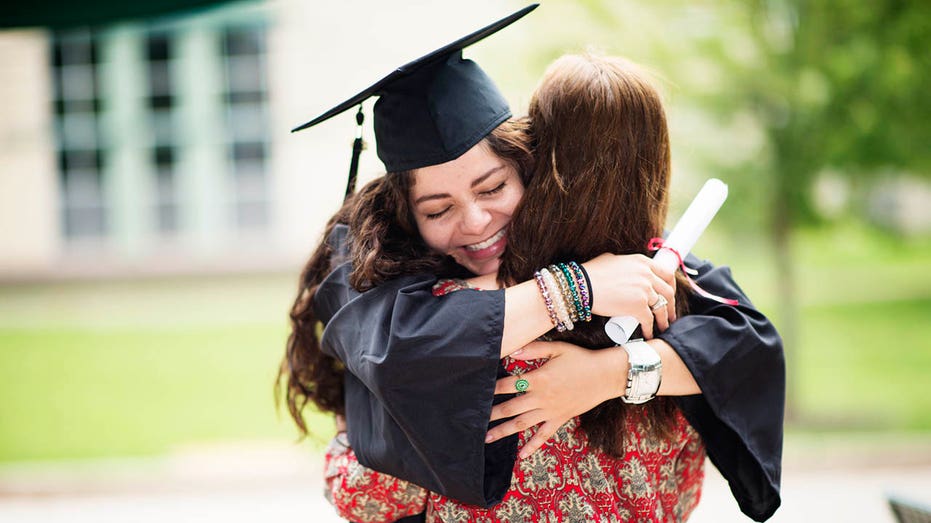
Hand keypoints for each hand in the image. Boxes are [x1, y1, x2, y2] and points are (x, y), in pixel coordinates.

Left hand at [486, 341, 626, 457]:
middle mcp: (542, 397)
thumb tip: (512, 350)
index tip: (478, 390)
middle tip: (474, 420)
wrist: (606, 376)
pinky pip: (544, 435)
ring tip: (487, 438)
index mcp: (539, 378)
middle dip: (492, 414)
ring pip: (523, 424)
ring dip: (504, 431)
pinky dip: (533, 446)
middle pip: (511, 408)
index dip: (492, 387)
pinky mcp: (560, 419)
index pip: (509, 384)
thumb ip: (533, 348)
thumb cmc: (581, 359)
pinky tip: (521, 456)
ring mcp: (551, 411)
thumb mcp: (558, 348)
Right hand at [581, 253, 675, 337]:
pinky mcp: (638, 306)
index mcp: (642, 262)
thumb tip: (624, 267)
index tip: (669, 295)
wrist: (581, 286)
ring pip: (661, 308)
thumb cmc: (590, 273)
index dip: (671, 286)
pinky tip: (648, 334)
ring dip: (664, 320)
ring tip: (662, 327)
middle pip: (668, 292)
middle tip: (669, 314)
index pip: (666, 273)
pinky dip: (650, 330)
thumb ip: (623, 263)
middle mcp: (647, 274)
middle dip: (671, 305)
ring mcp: (644, 290)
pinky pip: (650, 321)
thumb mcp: (611, 260)